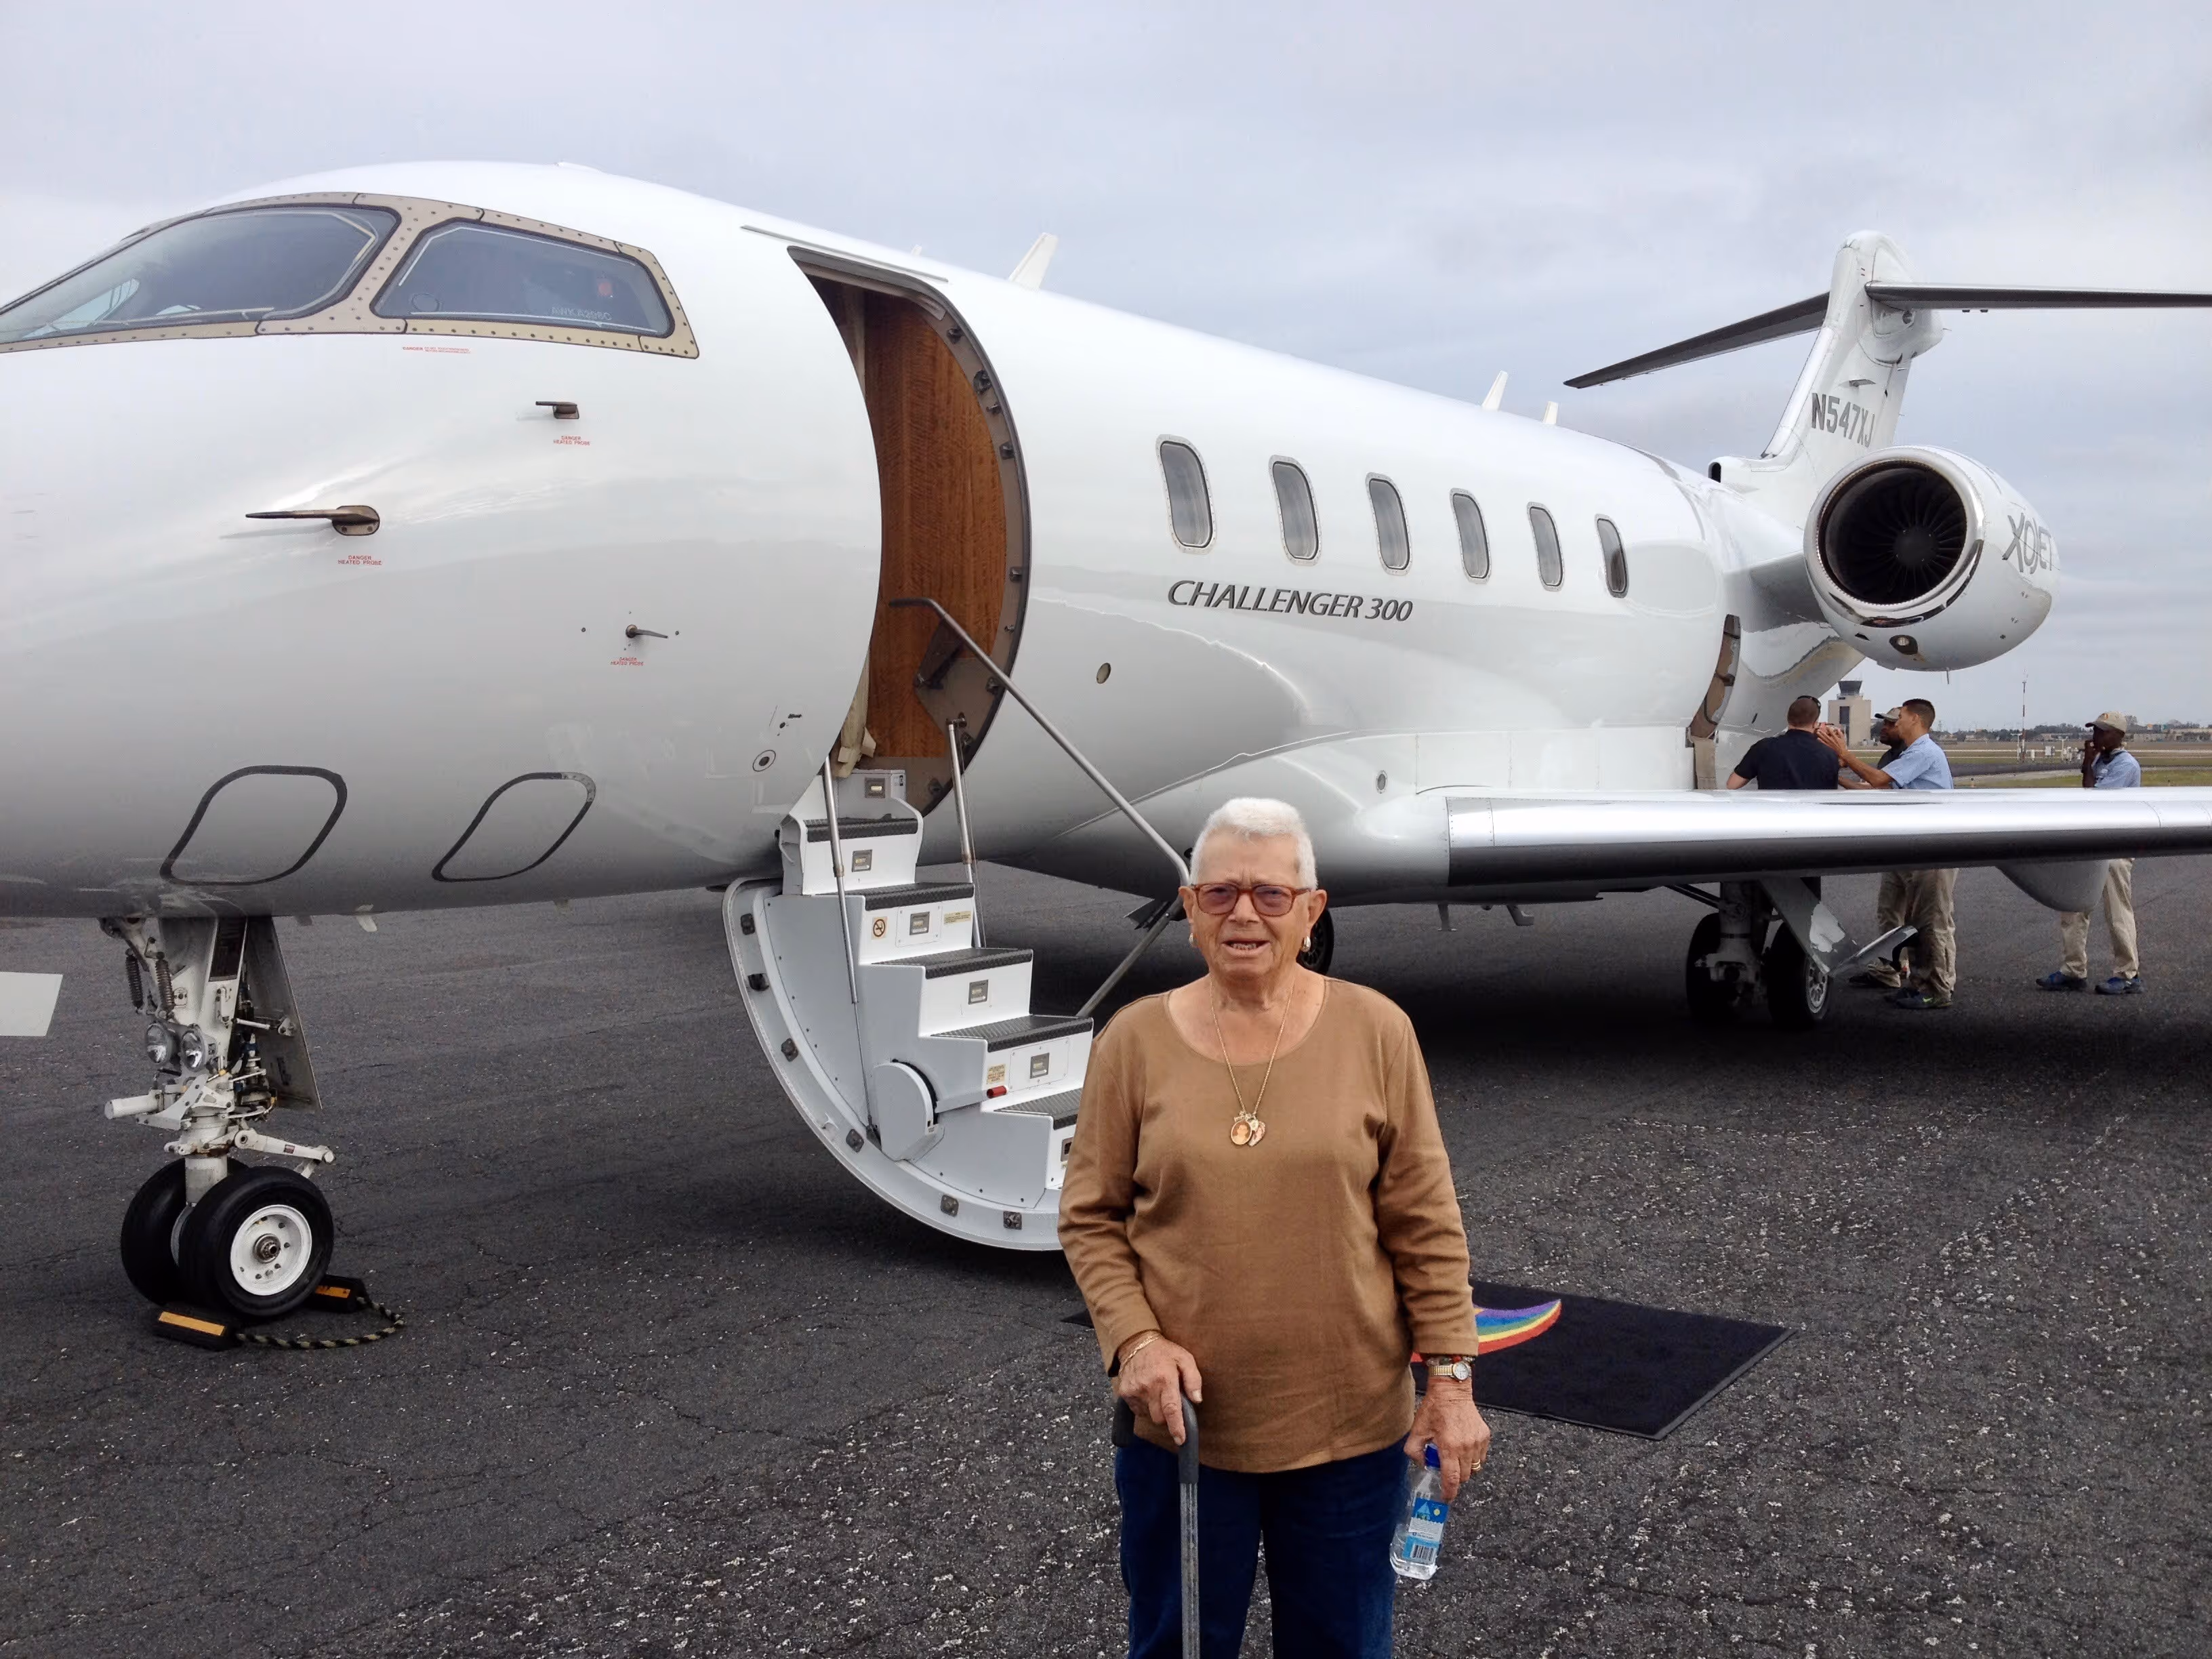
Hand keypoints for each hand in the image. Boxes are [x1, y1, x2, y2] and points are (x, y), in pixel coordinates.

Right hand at [1115, 1332, 1202, 1444]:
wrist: (1136, 1343)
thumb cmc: (1164, 1352)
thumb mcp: (1185, 1358)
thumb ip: (1193, 1378)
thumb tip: (1197, 1400)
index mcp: (1165, 1379)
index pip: (1171, 1409)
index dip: (1176, 1427)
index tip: (1180, 1440)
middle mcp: (1148, 1387)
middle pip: (1159, 1418)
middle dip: (1166, 1416)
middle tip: (1169, 1401)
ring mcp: (1134, 1391)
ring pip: (1148, 1415)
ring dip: (1155, 1409)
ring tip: (1156, 1391)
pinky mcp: (1124, 1393)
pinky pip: (1137, 1410)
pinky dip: (1144, 1405)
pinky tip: (1146, 1391)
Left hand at [1404, 1382, 1490, 1500]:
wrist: (1452, 1389)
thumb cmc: (1434, 1408)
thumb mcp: (1417, 1430)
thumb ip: (1414, 1451)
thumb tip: (1422, 1465)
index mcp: (1449, 1446)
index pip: (1452, 1479)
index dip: (1449, 1492)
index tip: (1446, 1497)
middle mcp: (1466, 1446)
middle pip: (1464, 1477)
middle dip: (1454, 1478)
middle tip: (1444, 1467)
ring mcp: (1478, 1441)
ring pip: (1474, 1468)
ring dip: (1463, 1468)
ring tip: (1453, 1455)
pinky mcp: (1485, 1436)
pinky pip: (1480, 1457)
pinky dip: (1472, 1458)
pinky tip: (1462, 1447)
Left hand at [1815, 724, 1849, 754]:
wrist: (1841, 752)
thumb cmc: (1842, 745)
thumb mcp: (1843, 738)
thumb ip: (1840, 733)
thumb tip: (1838, 729)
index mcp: (1835, 738)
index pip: (1831, 732)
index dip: (1829, 729)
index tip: (1826, 726)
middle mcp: (1831, 740)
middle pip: (1826, 735)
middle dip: (1822, 732)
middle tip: (1819, 729)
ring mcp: (1829, 743)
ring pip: (1824, 738)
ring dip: (1820, 735)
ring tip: (1817, 732)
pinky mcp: (1828, 746)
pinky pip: (1823, 743)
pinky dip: (1820, 741)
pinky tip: (1818, 738)